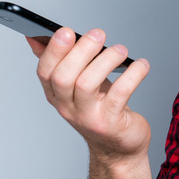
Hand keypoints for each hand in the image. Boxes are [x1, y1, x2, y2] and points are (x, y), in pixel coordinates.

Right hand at [28, 27, 151, 161]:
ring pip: (87, 84)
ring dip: (106, 60)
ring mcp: (88, 117)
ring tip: (121, 50)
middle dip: (80, 51)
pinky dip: (132, 75)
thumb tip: (36, 37)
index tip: (65, 31)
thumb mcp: (77, 85)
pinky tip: (141, 65)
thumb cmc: (100, 108)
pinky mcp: (110, 123)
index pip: (44, 71)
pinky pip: (119, 94)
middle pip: (63, 77)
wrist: (118, 147)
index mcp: (56, 94)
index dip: (53, 51)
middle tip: (98, 34)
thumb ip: (61, 62)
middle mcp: (67, 107)